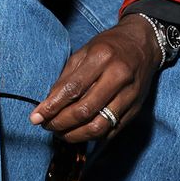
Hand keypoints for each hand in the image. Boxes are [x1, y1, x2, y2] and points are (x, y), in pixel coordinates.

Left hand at [29, 15, 161, 142]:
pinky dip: (92, 136)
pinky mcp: (136, 109)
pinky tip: (80, 132)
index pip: (73, 89)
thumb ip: (66, 78)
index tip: (36, 117)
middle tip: (47, 126)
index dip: (52, 106)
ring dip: (75, 135)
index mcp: (102, 57)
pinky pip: (111, 131)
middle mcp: (118, 76)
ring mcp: (130, 95)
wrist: (143, 45)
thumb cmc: (109, 46)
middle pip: (85, 110)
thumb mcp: (84, 52)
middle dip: (61, 123)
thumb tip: (48, 104)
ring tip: (61, 133)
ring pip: (99, 126)